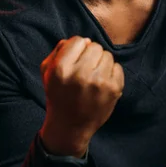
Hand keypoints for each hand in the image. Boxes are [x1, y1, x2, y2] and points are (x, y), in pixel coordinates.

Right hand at [40, 36, 123, 156]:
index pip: (78, 40)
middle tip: (85, 70)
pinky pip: (118, 67)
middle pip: (94, 46)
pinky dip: (112, 73)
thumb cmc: (58, 95)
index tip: (74, 60)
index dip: (77, 49)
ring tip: (93, 77)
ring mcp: (99, 82)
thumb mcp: (48, 72)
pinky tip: (102, 84)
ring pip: (107, 55)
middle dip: (90, 55)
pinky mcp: (113, 89)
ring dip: (101, 64)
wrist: (70, 126)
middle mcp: (80, 74)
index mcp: (61, 69)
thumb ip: (60, 50)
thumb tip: (84, 40)